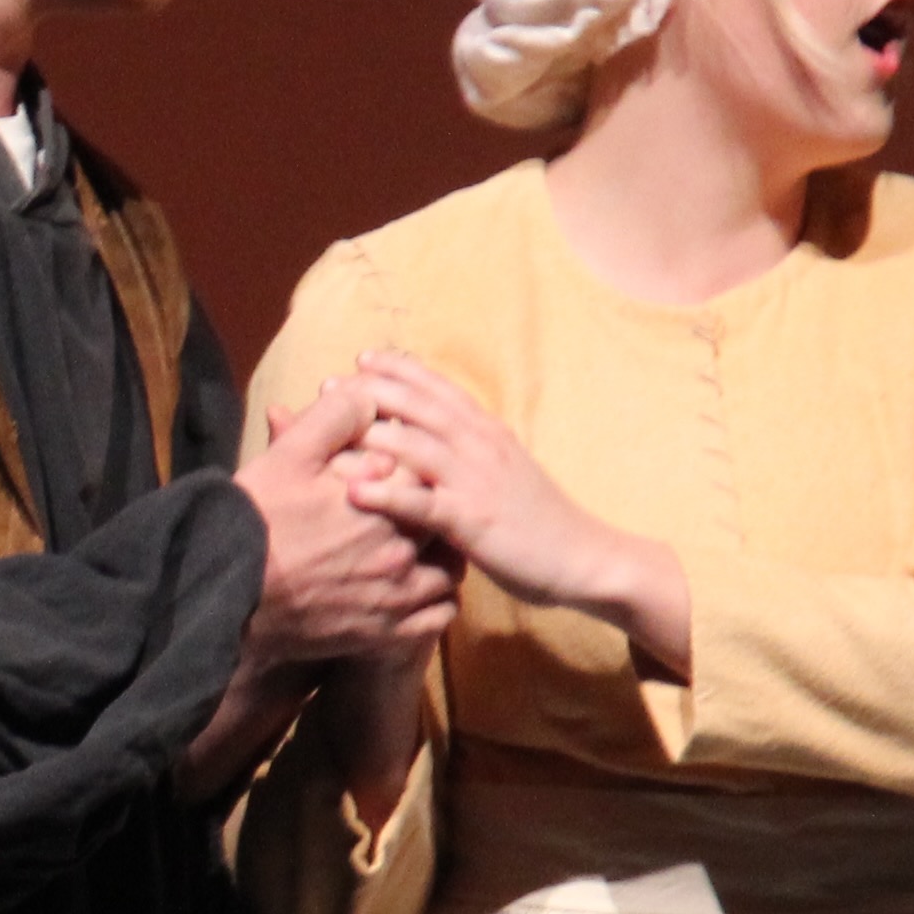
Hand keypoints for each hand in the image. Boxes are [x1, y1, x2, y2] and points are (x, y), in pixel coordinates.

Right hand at [177, 377, 461, 800]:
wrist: (227, 595)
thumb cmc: (256, 522)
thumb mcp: (287, 456)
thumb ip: (334, 418)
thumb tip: (368, 396)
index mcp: (387, 500)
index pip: (428, 472)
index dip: (415, 465)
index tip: (398, 468)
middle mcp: (402, 548)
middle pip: (444, 523)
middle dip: (432, 512)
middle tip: (413, 506)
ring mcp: (397, 595)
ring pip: (449, 573)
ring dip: (441, 558)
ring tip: (423, 549)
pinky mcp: (386, 634)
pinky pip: (438, 619)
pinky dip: (438, 604)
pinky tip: (421, 591)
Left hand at [345, 352, 691, 677]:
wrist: (585, 557)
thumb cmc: (539, 519)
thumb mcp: (506, 471)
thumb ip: (473, 451)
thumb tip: (438, 436)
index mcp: (488, 432)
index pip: (439, 388)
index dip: (400, 368)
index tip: (365, 356)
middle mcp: (480, 446)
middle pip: (419, 406)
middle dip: (372, 391)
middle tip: (329, 383)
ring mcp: (476, 481)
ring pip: (414, 446)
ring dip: (369, 433)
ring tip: (329, 427)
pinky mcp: (472, 520)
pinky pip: (422, 503)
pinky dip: (386, 494)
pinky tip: (352, 492)